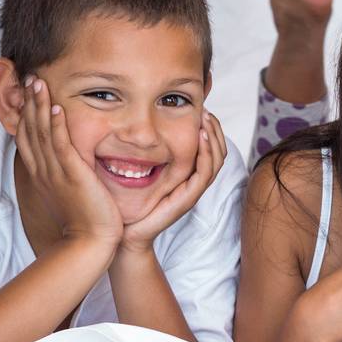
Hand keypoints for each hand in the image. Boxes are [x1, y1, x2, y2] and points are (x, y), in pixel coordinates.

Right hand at [14, 76, 122, 247]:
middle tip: (27, 78)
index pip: (29, 138)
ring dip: (38, 105)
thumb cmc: (86, 222)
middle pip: (29, 130)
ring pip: (41, 132)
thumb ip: (69, 176)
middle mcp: (44, 171)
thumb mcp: (72, 194)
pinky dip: (55, 124)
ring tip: (37, 82)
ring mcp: (55, 172)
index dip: (26, 115)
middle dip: (28, 103)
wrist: (89, 243)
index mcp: (43, 175)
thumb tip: (73, 165)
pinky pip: (60, 144)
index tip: (26, 94)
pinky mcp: (71, 175)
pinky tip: (55, 105)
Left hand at [120, 113, 228, 251]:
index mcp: (185, 176)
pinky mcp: (187, 198)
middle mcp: (192, 183)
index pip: (208, 149)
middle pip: (218, 152)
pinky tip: (201, 137)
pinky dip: (207, 154)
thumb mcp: (133, 170)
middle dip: (215, 128)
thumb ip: (139, 152)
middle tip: (206, 108)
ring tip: (207, 119)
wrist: (123, 234)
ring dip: (214, 137)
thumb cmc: (125, 204)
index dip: (208, 128)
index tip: (200, 107)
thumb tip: (131, 125)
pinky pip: (205, 173)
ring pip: (216, 160)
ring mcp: (192, 191)